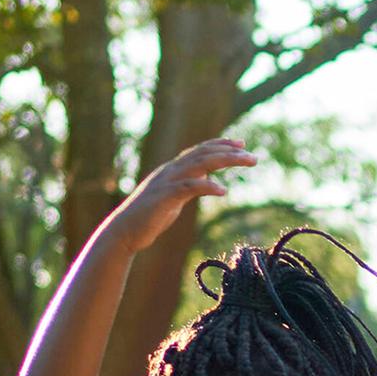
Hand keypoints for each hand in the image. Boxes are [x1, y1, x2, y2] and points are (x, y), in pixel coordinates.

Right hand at [132, 137, 257, 211]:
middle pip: (204, 154)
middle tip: (252, 156)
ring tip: (245, 161)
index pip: (199, 151)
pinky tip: (222, 190)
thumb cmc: (148, 218)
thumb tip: (206, 181)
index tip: (241, 144)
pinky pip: (189, 187)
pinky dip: (206, 186)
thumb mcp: (173, 198)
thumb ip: (189, 187)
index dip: (220, 145)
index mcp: (172, 170)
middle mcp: (170, 170)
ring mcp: (167, 182)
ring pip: (200, 164)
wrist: (124, 231)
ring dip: (225, 160)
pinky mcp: (164, 197)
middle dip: (229, 152)